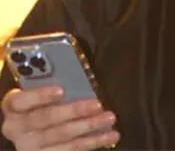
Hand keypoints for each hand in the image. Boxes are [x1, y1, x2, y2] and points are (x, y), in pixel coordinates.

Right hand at [1, 86, 118, 149]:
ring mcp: (30, 145)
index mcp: (14, 106)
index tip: (61, 90)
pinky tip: (109, 135)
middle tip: (97, 104)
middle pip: (45, 119)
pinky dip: (93, 141)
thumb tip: (80, 81)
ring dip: (88, 127)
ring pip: (61, 136)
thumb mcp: (40, 94)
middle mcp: (17, 128)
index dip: (40, 95)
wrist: (31, 131)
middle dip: (74, 111)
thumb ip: (53, 86)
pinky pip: (71, 149)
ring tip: (108, 118)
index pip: (20, 100)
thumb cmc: (40, 105)